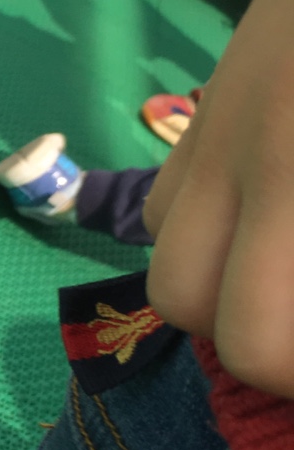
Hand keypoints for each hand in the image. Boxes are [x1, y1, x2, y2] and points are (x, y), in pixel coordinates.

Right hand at [144, 0, 293, 397]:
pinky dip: (208, 231)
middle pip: (190, 310)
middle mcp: (237, 162)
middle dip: (259, 343)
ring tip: (285, 273)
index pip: (261, 344)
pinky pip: (169, 198)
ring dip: (224, 289)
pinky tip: (268, 217)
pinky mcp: (204, 106)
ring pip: (167, 255)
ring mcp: (208, 128)